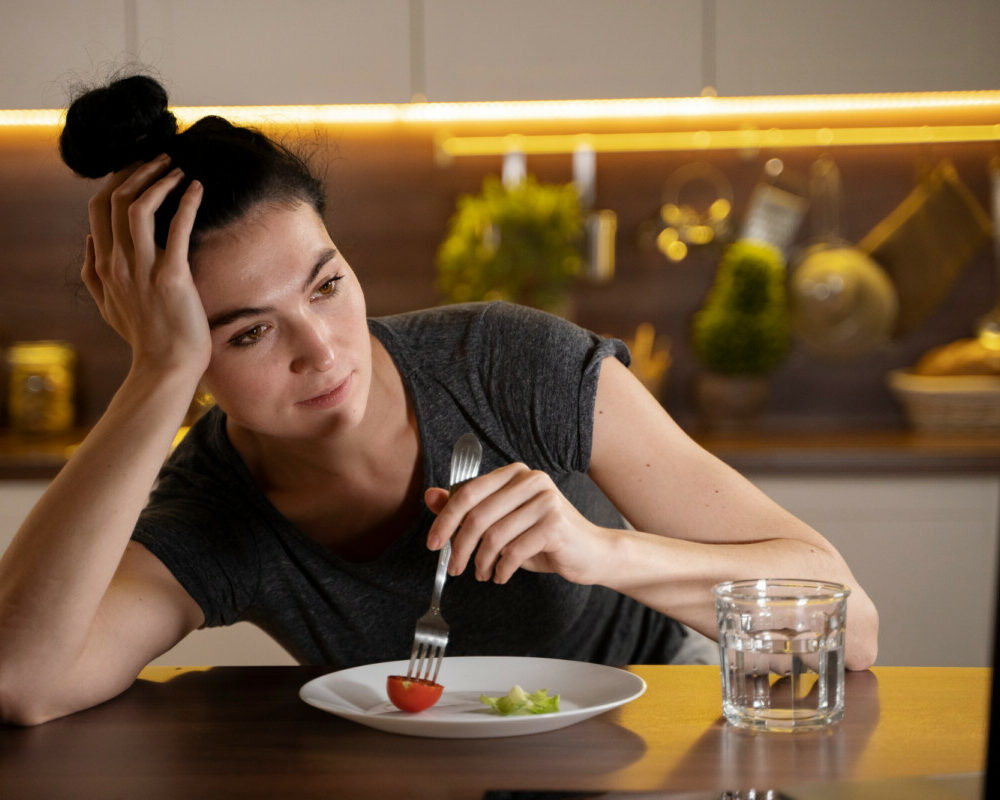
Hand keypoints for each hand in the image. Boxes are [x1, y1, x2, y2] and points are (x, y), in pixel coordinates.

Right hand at [83, 154, 208, 377]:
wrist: (166, 366)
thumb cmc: (144, 338)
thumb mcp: (106, 306)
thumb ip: (92, 273)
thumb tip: (88, 242)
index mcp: (104, 265)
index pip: (99, 209)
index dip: (117, 181)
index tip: (137, 168)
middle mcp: (118, 263)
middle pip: (115, 200)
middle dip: (137, 171)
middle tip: (160, 158)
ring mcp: (143, 269)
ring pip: (137, 208)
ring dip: (158, 181)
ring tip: (177, 168)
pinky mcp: (172, 277)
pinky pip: (176, 229)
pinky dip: (186, 203)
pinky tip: (197, 188)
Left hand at [424, 463, 612, 585]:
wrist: (591, 552)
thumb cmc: (544, 536)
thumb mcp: (502, 521)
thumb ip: (467, 508)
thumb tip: (430, 496)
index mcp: (515, 473)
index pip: (467, 492)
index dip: (445, 520)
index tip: (432, 543)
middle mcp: (531, 480)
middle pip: (478, 515)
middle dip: (459, 546)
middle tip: (453, 567)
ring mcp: (545, 500)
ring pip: (494, 536)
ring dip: (482, 562)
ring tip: (483, 574)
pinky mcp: (555, 524)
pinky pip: (514, 551)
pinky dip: (502, 569)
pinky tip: (501, 575)